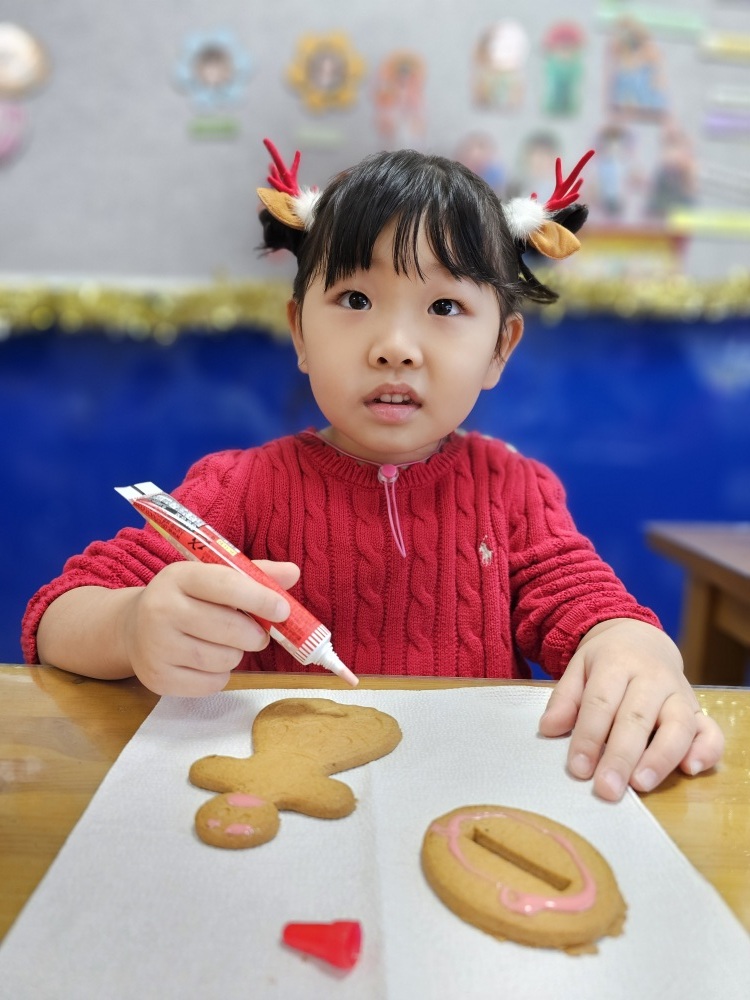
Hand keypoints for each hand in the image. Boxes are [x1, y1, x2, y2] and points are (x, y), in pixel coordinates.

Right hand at [122, 560, 299, 696]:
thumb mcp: (213, 578)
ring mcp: (156, 646)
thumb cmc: (187, 599)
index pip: (226, 585)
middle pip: (229, 628)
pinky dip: (220, 676)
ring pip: (224, 658)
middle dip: (255, 635)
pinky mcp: (157, 678)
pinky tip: (208, 662)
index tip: (283, 610)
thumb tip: (292, 573)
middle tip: (257, 635)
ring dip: (236, 655)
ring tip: (226, 645)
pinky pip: (212, 683)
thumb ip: (253, 575)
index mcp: (178, 576)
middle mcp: (160, 609)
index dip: (260, 599)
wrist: (133, 628)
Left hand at [538, 618, 724, 800]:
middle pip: (637, 718)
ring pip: (677, 726)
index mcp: (617, 663)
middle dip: (621, 756)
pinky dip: (706, 751)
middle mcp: (652, 677)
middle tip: (607, 788)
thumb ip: (565, 699)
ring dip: (660, 758)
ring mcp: (679, 693)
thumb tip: (549, 729)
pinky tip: (690, 770)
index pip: (601, 702)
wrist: (642, 638)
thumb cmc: (606, 661)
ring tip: (641, 784)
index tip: (578, 769)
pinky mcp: (698, 709)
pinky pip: (710, 731)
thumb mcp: (578, 668)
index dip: (589, 737)